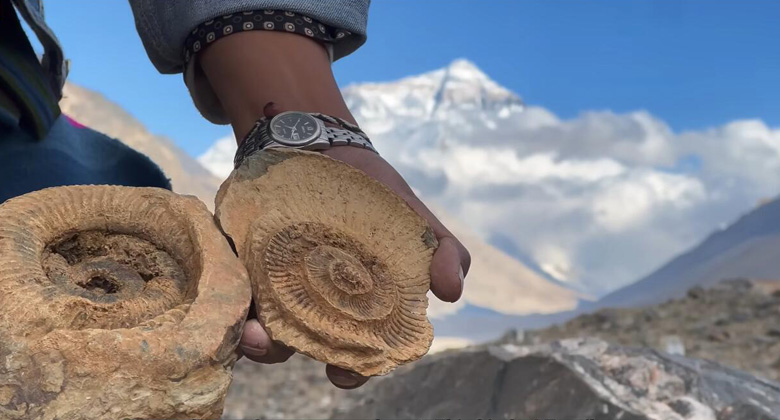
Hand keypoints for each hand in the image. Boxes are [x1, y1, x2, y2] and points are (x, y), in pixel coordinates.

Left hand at [236, 103, 470, 388]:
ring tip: (251, 327)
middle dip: (287, 353)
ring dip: (253, 335)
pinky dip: (231, 297)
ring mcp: (276, 285)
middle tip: (277, 346)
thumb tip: (452, 292)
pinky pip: (233, 289)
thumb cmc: (373, 191)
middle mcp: (313, 303)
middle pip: (299, 343)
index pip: (356, 350)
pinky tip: (235, 292)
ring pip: (262, 324)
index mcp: (357, 304)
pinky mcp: (243, 262)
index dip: (354, 368)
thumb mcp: (411, 214)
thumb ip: (442, 248)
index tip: (344, 374)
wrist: (323, 145)